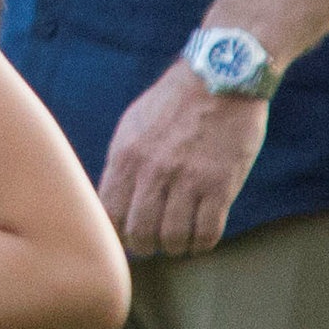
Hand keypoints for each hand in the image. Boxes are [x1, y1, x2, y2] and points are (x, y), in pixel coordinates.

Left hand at [99, 60, 267, 255]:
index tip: (121, 237)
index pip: (108, 211)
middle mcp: (153, 171)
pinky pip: (207, 232)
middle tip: (150, 246)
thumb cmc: (172, 103)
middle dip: (143, 246)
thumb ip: (122, 162)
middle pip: (139, 231)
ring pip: (173, 237)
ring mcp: (188, 180)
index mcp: (125, 155)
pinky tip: (199, 239)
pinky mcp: (221, 186)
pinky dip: (201, 243)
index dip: (113, 232)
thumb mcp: (132, 126)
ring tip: (175, 244)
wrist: (219, 80)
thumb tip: (110, 199)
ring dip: (173, 247)